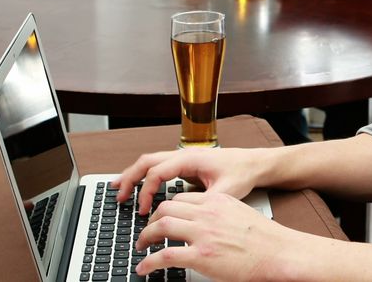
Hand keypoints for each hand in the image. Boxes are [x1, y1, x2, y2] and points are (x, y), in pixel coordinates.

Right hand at [111, 148, 264, 215]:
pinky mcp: (186, 165)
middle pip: (147, 162)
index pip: (157, 172)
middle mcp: (183, 155)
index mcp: (190, 158)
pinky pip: (159, 167)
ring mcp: (183, 158)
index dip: (146, 191)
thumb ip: (205, 202)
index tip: (143, 210)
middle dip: (130, 178)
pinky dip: (145, 176)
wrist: (254, 164)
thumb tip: (188, 216)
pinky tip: (139, 186)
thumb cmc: (242, 172)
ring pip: (151, 162)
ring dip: (134, 175)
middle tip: (117, 195)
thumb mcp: (226, 191)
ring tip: (118, 189)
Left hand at [135, 191, 302, 280]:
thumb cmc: (265, 238)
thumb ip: (219, 213)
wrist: (279, 253)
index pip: (181, 198)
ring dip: (146, 237)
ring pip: (161, 226)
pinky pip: (165, 255)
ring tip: (141, 246)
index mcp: (217, 200)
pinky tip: (145, 268)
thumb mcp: (239, 213)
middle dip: (151, 220)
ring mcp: (203, 234)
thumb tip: (205, 222)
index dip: (166, 209)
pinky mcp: (201, 256)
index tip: (161, 218)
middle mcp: (207, 213)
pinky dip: (149, 262)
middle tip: (147, 232)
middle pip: (166, 207)